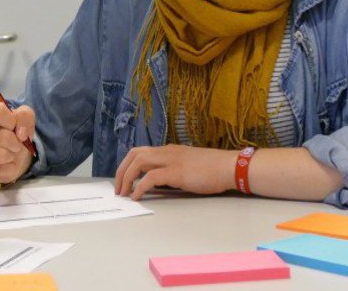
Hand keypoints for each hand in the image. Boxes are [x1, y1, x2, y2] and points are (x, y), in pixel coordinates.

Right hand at [0, 101, 35, 185]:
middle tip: (17, 144)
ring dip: (12, 157)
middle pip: (3, 137)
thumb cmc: (16, 129)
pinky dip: (6, 169)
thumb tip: (21, 134)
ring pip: (0, 155)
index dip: (12, 121)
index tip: (15, 126)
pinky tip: (5, 164)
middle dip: (16, 143)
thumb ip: (25, 118)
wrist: (12, 149)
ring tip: (11, 154)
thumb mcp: (25, 117)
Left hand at [114, 145, 233, 199]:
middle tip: (118, 188)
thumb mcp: (187, 165)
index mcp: (168, 150)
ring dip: (126, 178)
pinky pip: (150, 178)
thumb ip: (172, 169)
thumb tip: (157, 182)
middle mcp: (167, 152)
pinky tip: (136, 196)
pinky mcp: (176, 172)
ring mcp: (171, 160)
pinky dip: (139, 186)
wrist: (229, 166)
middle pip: (134, 154)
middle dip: (121, 170)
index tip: (122, 179)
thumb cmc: (212, 168)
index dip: (127, 165)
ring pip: (139, 162)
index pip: (140, 151)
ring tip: (123, 193)